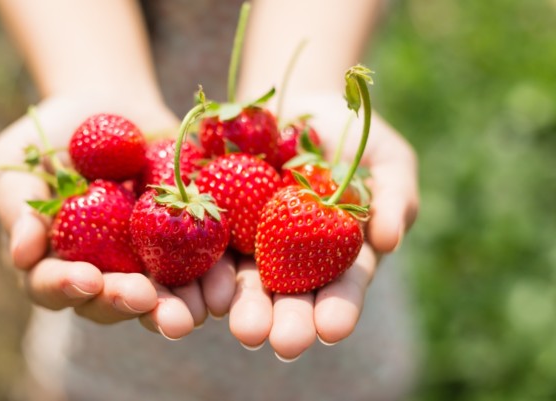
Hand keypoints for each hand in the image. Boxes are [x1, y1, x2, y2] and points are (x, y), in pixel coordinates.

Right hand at [0, 95, 235, 337]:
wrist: (110, 106)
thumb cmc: (51, 136)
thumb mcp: (20, 161)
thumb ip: (19, 207)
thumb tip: (22, 255)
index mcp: (56, 262)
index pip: (54, 286)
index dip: (68, 286)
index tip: (87, 277)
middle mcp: (103, 273)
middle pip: (111, 301)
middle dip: (128, 303)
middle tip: (144, 300)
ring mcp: (146, 263)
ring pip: (161, 298)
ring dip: (175, 308)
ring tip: (190, 312)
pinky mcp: (187, 244)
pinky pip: (204, 266)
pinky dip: (214, 278)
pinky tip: (225, 285)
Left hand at [227, 93, 418, 359]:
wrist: (296, 105)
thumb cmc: (353, 138)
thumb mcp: (387, 160)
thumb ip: (394, 198)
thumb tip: (390, 241)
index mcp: (336, 257)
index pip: (340, 289)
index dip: (338, 310)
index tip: (332, 328)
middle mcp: (291, 261)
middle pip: (289, 297)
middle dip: (287, 322)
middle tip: (285, 343)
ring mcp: (251, 244)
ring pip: (244, 283)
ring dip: (244, 309)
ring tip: (244, 330)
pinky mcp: (216, 222)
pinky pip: (206, 248)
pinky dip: (205, 271)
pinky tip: (205, 290)